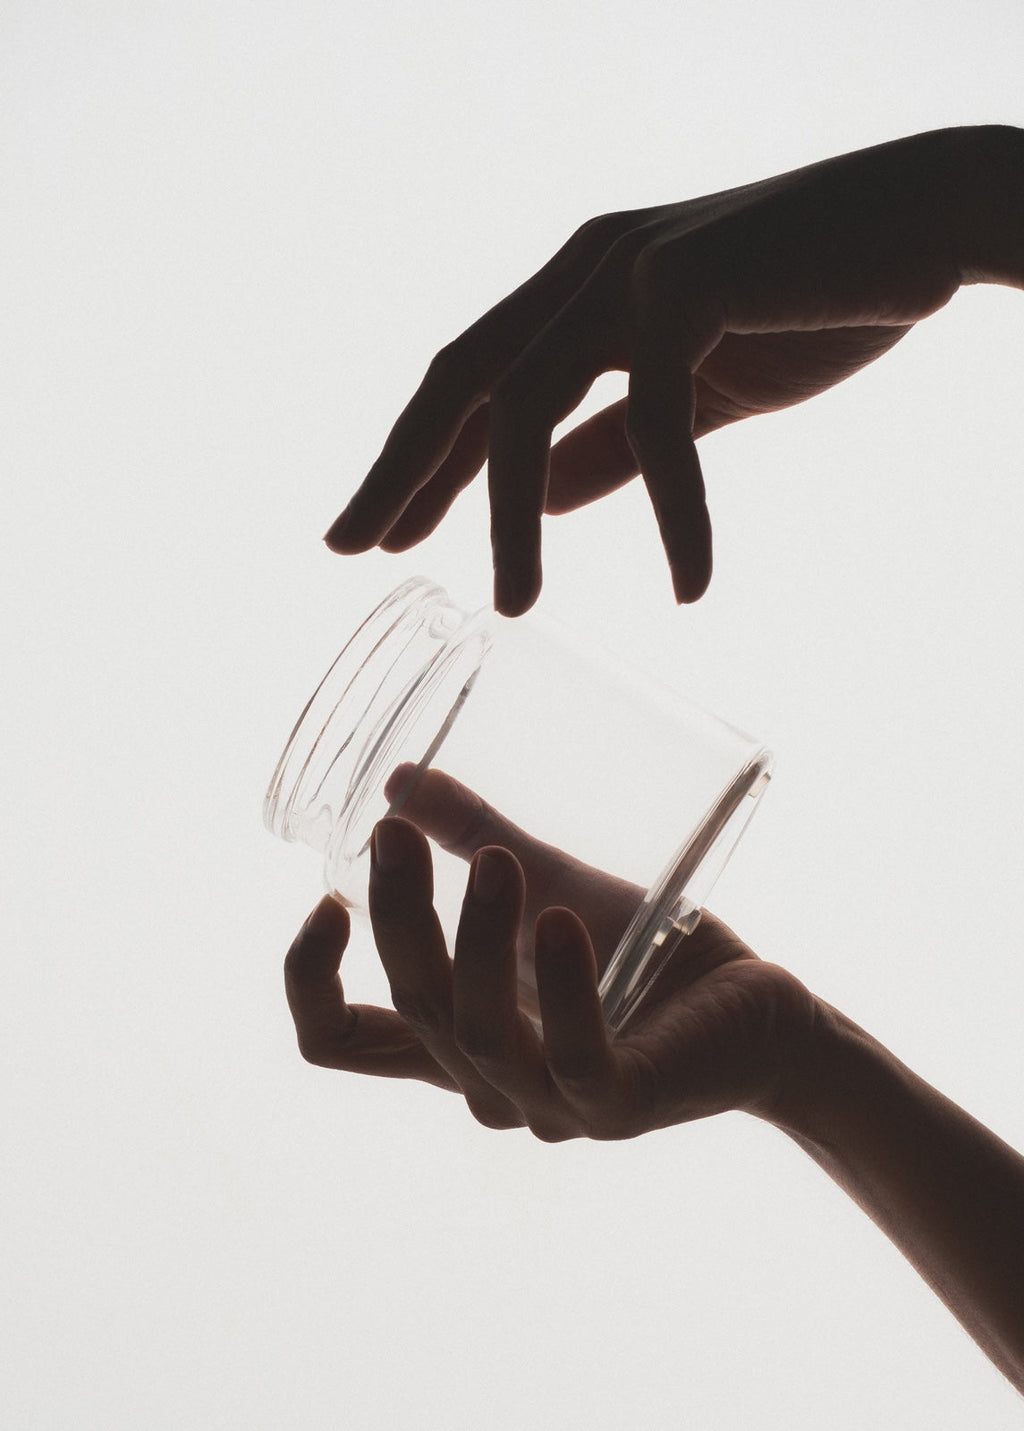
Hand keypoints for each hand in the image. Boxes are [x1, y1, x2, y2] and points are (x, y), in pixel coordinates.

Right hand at [285, 771, 818, 1139]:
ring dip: (477, 941)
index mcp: (453, 1040)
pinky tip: (560, 925)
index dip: (309, 982)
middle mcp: (486, 1085)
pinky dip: (562, 990)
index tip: (324, 900)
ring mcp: (550, 1105)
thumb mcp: (548, 884)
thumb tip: (400, 779)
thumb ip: (476, 837)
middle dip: (398, 917)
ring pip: (477, 1034)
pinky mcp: (620, 1105)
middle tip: (399, 835)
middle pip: (410, 1011)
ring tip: (500, 861)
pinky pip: (575, 1057)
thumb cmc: (645, 954)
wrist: (755, 1009)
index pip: (341, 1042)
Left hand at [325, 127, 982, 613]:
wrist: (923, 228)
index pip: (468, 381)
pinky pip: (658, 419)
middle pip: (460, 381)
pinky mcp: (688, 281)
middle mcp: (583, 267)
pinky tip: (688, 584)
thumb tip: (539, 500)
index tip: (375, 533)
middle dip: (405, 472)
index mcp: (576, 288)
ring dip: (511, 515)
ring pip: (528, 403)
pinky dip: (673, 510)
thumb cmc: (809, 304)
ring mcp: (627, 266)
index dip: (415, 459)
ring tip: (511, 608)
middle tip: (358, 554)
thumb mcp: (691, 392)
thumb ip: (613, 441)